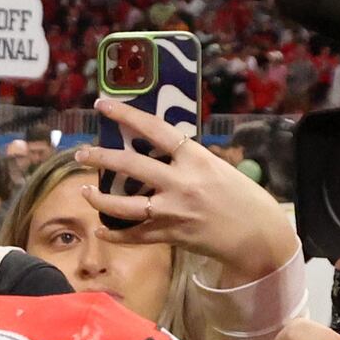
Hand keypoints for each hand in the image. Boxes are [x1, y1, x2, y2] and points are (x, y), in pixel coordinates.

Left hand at [81, 98, 301, 279]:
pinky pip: (135, 235)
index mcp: (195, 158)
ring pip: (125, 205)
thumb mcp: (216, 167)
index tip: (102, 104)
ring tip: (84, 191)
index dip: (126, 115)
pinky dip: (115, 234)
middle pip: (131, 165)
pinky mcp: (171, 235)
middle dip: (101, 157)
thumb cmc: (242, 197)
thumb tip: (157, 150)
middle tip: (81, 152)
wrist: (258, 235)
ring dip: (100, 198)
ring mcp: (173, 211)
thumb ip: (187, 160)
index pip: (154, 129)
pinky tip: (101, 229)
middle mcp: (181, 182)